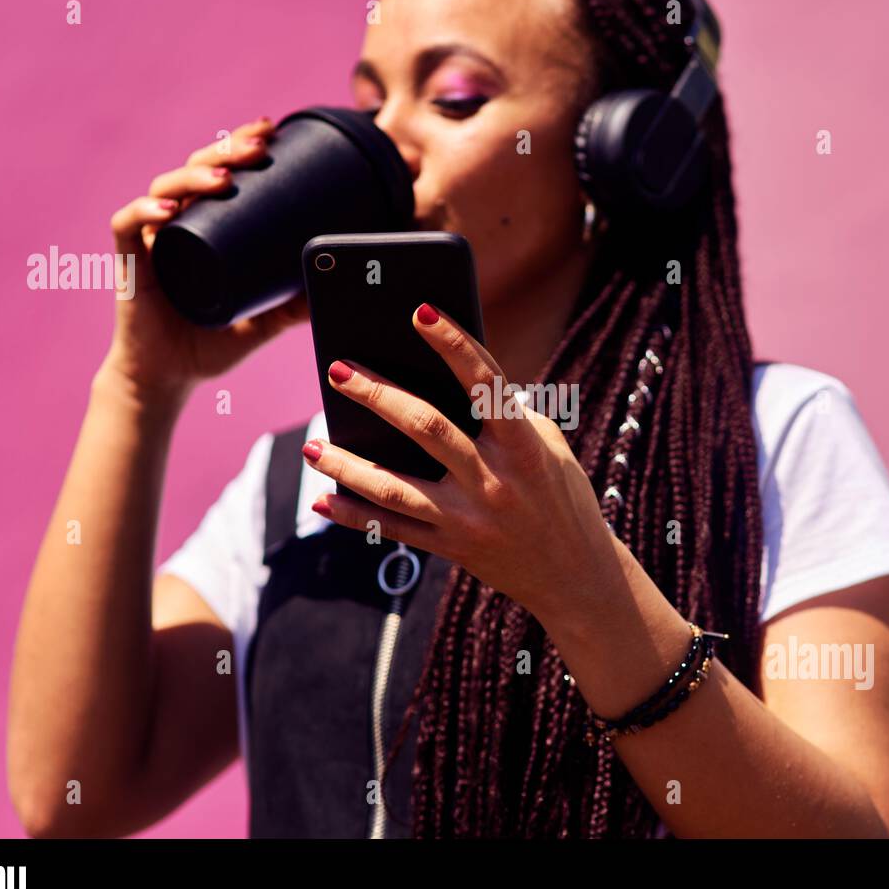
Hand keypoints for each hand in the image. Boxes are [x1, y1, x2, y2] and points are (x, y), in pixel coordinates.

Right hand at [102, 116, 310, 400]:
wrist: (169, 379)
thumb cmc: (208, 345)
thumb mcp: (262, 323)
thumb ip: (292, 306)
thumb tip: (332, 285)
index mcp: (203, 228)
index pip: (218, 172)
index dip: (238, 146)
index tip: (270, 131)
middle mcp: (175, 225)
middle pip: (193, 171)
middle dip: (225, 151)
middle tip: (259, 147)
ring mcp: (150, 241)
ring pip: (162, 189)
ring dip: (192, 176)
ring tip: (223, 177)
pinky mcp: (128, 262)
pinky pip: (127, 225)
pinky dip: (144, 211)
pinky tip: (168, 211)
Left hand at [301, 304, 623, 614]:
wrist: (577, 577)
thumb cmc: (562, 497)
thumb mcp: (549, 449)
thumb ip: (507, 415)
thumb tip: (454, 378)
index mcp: (524, 446)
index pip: (485, 383)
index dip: (453, 343)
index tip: (420, 311)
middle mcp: (496, 480)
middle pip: (426, 428)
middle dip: (377, 395)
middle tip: (338, 369)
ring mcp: (471, 518)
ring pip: (395, 486)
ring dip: (347, 464)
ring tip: (311, 444)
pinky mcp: (454, 547)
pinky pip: (394, 528)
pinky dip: (354, 515)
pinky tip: (322, 497)